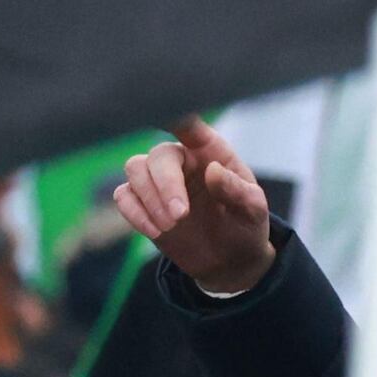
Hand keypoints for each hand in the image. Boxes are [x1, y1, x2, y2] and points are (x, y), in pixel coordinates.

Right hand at [112, 119, 279, 300]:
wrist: (229, 260)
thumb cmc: (245, 225)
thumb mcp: (253, 210)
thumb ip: (237, 190)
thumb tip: (213, 170)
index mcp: (210, 150)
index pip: (188, 125)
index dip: (173, 116)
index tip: (165, 117)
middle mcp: (181, 159)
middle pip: (158, 156)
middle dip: (165, 186)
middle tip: (179, 217)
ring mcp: (159, 181)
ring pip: (134, 169)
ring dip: (149, 200)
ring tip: (170, 227)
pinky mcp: (143, 204)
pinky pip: (123, 196)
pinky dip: (135, 213)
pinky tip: (156, 232)